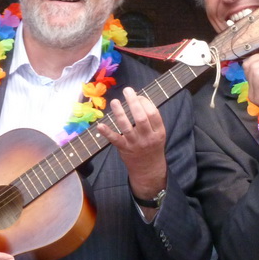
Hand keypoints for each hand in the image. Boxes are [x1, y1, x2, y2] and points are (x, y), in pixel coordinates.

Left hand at [98, 88, 167, 213]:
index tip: (139, 95)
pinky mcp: (124, 149)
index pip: (153, 113)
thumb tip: (138, 99)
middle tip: (127, 90)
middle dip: (134, 102)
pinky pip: (115, 139)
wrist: (149, 168)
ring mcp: (135, 143)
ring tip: (115, 101)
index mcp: (159, 131)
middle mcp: (148, 137)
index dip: (145, 102)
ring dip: (120, 113)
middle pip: (141, 117)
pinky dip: (107, 133)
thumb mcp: (159, 133)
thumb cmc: (152, 146)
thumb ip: (151, 120)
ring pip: (126, 126)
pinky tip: (100, 125)